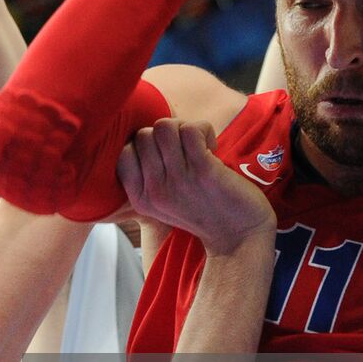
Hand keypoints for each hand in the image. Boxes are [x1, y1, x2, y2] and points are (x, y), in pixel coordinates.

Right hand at [117, 119, 275, 256]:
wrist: (240, 234)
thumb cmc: (202, 209)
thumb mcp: (162, 202)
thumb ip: (147, 175)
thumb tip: (143, 134)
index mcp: (141, 199)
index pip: (122, 154)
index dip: (143, 145)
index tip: (164, 156)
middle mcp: (155, 190)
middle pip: (143, 135)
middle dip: (165, 133)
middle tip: (185, 149)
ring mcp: (179, 180)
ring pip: (164, 126)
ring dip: (182, 127)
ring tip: (197, 145)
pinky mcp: (204, 171)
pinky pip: (191, 129)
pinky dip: (203, 130)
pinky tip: (211, 146)